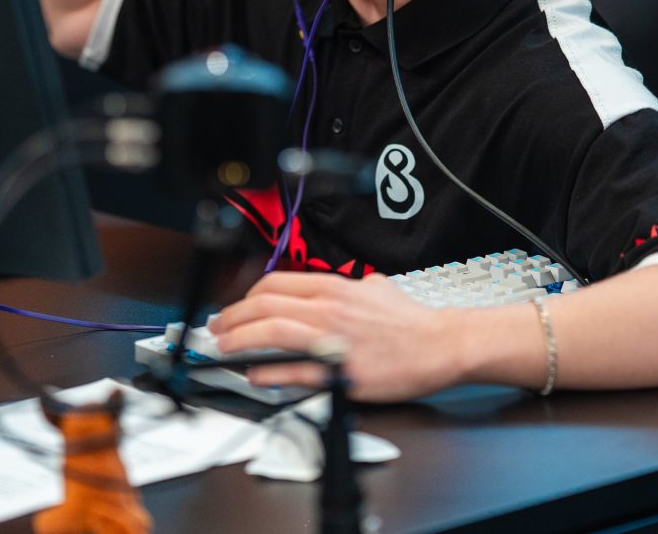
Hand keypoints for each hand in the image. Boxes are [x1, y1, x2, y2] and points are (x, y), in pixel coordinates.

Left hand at [209, 272, 465, 401]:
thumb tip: (340, 287)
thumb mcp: (376, 287)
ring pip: (271, 332)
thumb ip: (351, 286)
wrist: (439, 345)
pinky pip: (293, 371)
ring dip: (240, 340)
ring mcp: (331, 340)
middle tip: (218, 328)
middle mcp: (328, 309)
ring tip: (224, 348)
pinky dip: (268, 372)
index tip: (238, 308)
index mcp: (335, 288)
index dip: (247, 297)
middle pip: (265, 306)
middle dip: (233, 317)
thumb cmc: (411, 322)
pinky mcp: (339, 372)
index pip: (275, 285)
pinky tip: (254, 374)